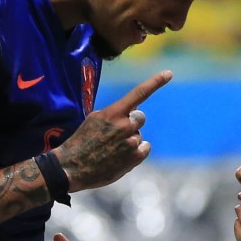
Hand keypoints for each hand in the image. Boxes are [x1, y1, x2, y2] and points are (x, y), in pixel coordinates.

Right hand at [54, 70, 171, 191]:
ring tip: (112, 149)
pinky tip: (121, 156)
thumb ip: (113, 114)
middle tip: (116, 134)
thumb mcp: (94, 120)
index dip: (155, 82)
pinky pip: (144, 148)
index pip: (138, 94)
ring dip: (130, 139)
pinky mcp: (134, 158)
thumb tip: (130, 113)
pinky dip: (137, 151)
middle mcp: (124, 126)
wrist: (72, 167)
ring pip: (139, 135)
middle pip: (140, 117)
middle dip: (132, 122)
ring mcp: (131, 142)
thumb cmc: (81, 142)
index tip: (169, 73)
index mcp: (113, 113)